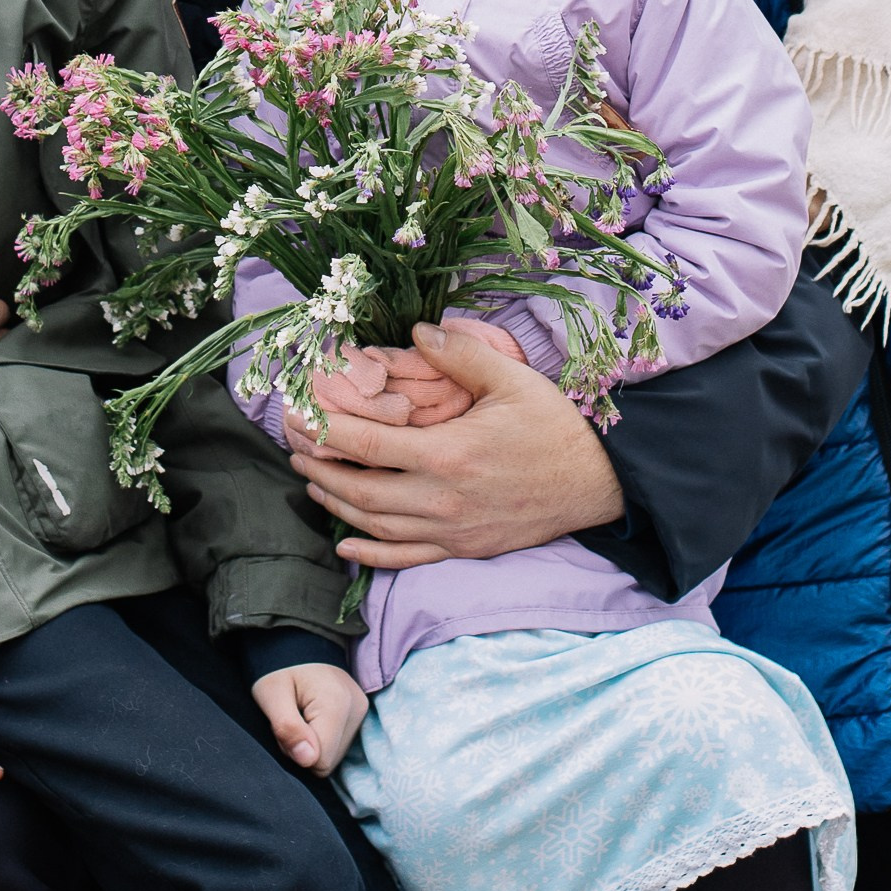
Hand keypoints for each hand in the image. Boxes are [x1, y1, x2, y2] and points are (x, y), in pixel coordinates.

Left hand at [251, 660, 369, 776]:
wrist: (294, 639)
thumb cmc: (277, 666)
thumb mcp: (270, 694)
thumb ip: (287, 728)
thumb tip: (309, 760)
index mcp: (336, 704)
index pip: (320, 762)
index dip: (294, 751)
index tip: (283, 726)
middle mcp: (357, 708)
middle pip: (329, 760)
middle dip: (304, 749)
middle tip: (288, 719)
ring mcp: (362, 710)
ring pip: (334, 754)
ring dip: (312, 743)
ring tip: (298, 715)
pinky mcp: (360, 712)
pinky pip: (339, 743)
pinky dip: (321, 737)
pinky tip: (310, 716)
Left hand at [290, 318, 622, 571]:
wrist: (598, 482)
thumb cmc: (554, 427)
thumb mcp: (511, 379)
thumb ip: (460, 354)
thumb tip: (416, 332)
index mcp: (448, 454)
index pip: (367, 443)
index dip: (324, 428)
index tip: (298, 412)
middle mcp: (442, 499)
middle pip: (359, 489)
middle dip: (319, 466)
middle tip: (293, 443)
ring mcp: (451, 530)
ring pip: (374, 525)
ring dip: (336, 503)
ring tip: (312, 478)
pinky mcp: (463, 548)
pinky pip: (405, 558)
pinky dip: (368, 553)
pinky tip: (344, 543)